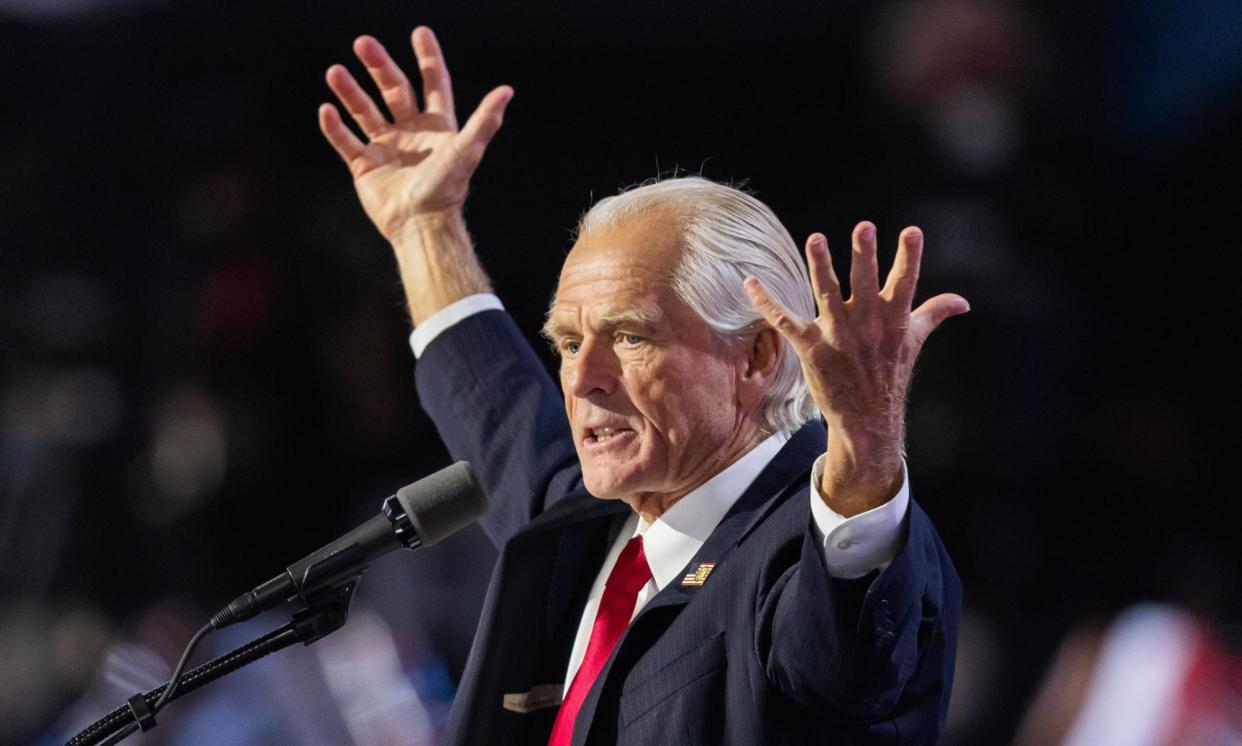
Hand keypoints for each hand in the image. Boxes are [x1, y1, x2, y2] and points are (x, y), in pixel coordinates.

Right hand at [318, 26, 512, 241]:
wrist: (420, 225)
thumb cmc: (445, 190)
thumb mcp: (466, 151)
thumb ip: (484, 120)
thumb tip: (507, 91)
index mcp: (435, 125)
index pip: (432, 83)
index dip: (427, 58)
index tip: (420, 32)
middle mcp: (410, 132)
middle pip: (393, 89)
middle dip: (378, 66)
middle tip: (362, 42)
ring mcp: (385, 147)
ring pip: (364, 111)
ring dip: (350, 91)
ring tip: (335, 71)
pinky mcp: (364, 166)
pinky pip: (345, 141)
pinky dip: (335, 127)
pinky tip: (326, 110)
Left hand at [744, 223, 968, 515]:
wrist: (867, 419)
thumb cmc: (890, 374)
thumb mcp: (915, 341)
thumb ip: (934, 313)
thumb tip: (963, 301)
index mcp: (893, 319)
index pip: (905, 283)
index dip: (909, 258)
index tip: (911, 232)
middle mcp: (866, 324)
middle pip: (864, 284)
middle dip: (864, 256)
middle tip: (863, 228)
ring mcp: (837, 336)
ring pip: (826, 295)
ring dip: (820, 267)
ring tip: (816, 240)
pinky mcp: (811, 348)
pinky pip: (785, 321)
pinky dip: (766, 302)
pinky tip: (751, 282)